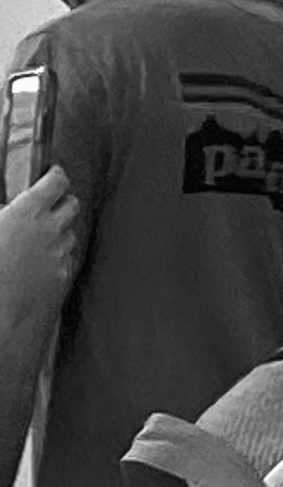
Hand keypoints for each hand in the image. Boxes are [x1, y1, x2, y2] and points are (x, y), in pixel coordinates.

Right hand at [0, 164, 81, 312]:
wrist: (0, 312)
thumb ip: (3, 214)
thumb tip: (6, 210)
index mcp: (28, 212)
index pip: (56, 183)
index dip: (56, 176)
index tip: (53, 174)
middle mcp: (51, 230)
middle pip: (72, 205)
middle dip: (64, 200)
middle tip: (52, 201)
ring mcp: (60, 253)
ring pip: (70, 232)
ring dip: (61, 228)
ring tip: (42, 233)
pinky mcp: (63, 275)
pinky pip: (66, 257)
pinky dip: (58, 253)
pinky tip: (41, 260)